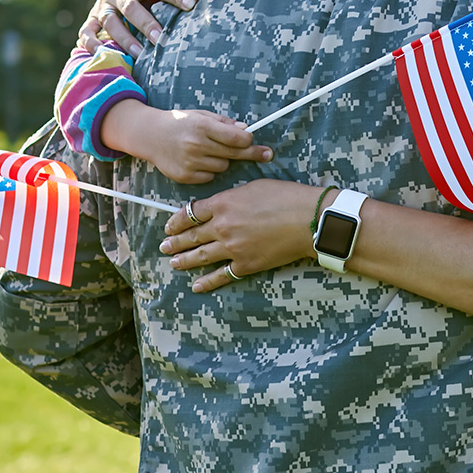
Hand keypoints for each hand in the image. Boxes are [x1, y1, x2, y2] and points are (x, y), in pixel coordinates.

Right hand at [78, 0, 197, 55]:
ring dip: (124, 38)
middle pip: (130, 8)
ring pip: (110, 22)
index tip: (192, 3)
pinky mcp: (96, 14)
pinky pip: (87, 29)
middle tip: (162, 39)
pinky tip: (100, 54)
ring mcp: (104, 3)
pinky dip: (90, 42)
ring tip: (140, 54)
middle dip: (146, 24)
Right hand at [147, 109, 271, 183]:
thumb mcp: (202, 115)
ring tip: (209, 150)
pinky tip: (198, 160)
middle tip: (267, 154)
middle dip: (252, 153)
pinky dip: (209, 170)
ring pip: (223, 166)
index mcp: (202, 126)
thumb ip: (224, 123)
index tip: (255, 141)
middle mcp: (196, 145)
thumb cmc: (180, 122)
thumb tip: (246, 129)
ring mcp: (190, 162)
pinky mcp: (185, 176)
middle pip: (234, 154)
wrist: (149, 135)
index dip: (249, 140)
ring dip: (223, 160)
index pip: (236, 138)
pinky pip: (210, 176)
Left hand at [160, 179, 320, 290]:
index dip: (177, 220)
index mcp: (223, 204)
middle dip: (175, 242)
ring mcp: (233, 248)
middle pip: (191, 236)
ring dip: (185, 260)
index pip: (191, 213)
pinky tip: (197, 286)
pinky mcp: (246, 264)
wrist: (308, 219)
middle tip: (164, 246)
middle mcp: (222, 227)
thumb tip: (222, 204)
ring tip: (173, 263)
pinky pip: (222, 275)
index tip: (170, 226)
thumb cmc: (286, 197)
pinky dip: (208, 281)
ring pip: (201, 256)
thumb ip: (232, 196)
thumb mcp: (255, 186)